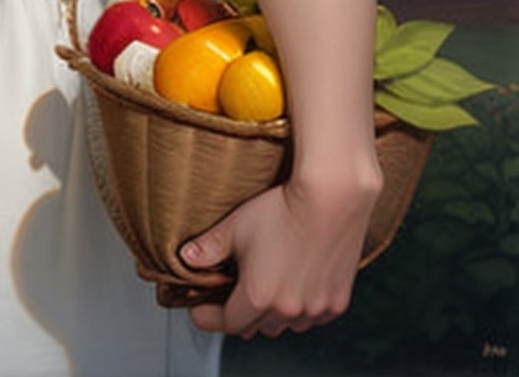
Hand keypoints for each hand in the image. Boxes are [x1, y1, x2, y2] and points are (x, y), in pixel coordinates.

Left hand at [180, 170, 380, 339]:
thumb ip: (209, 247)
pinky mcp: (337, 303)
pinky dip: (301, 307)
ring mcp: (314, 309)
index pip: (226, 323)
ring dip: (272, 312)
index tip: (201, 308)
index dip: (209, 315)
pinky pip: (311, 316)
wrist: (331, 198)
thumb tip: (186, 257)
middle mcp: (287, 310)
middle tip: (233, 290)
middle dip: (240, 312)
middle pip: (255, 325)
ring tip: (266, 285)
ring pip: (285, 324)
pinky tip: (295, 284)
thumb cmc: (282, 209)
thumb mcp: (237, 225)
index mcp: (258, 296)